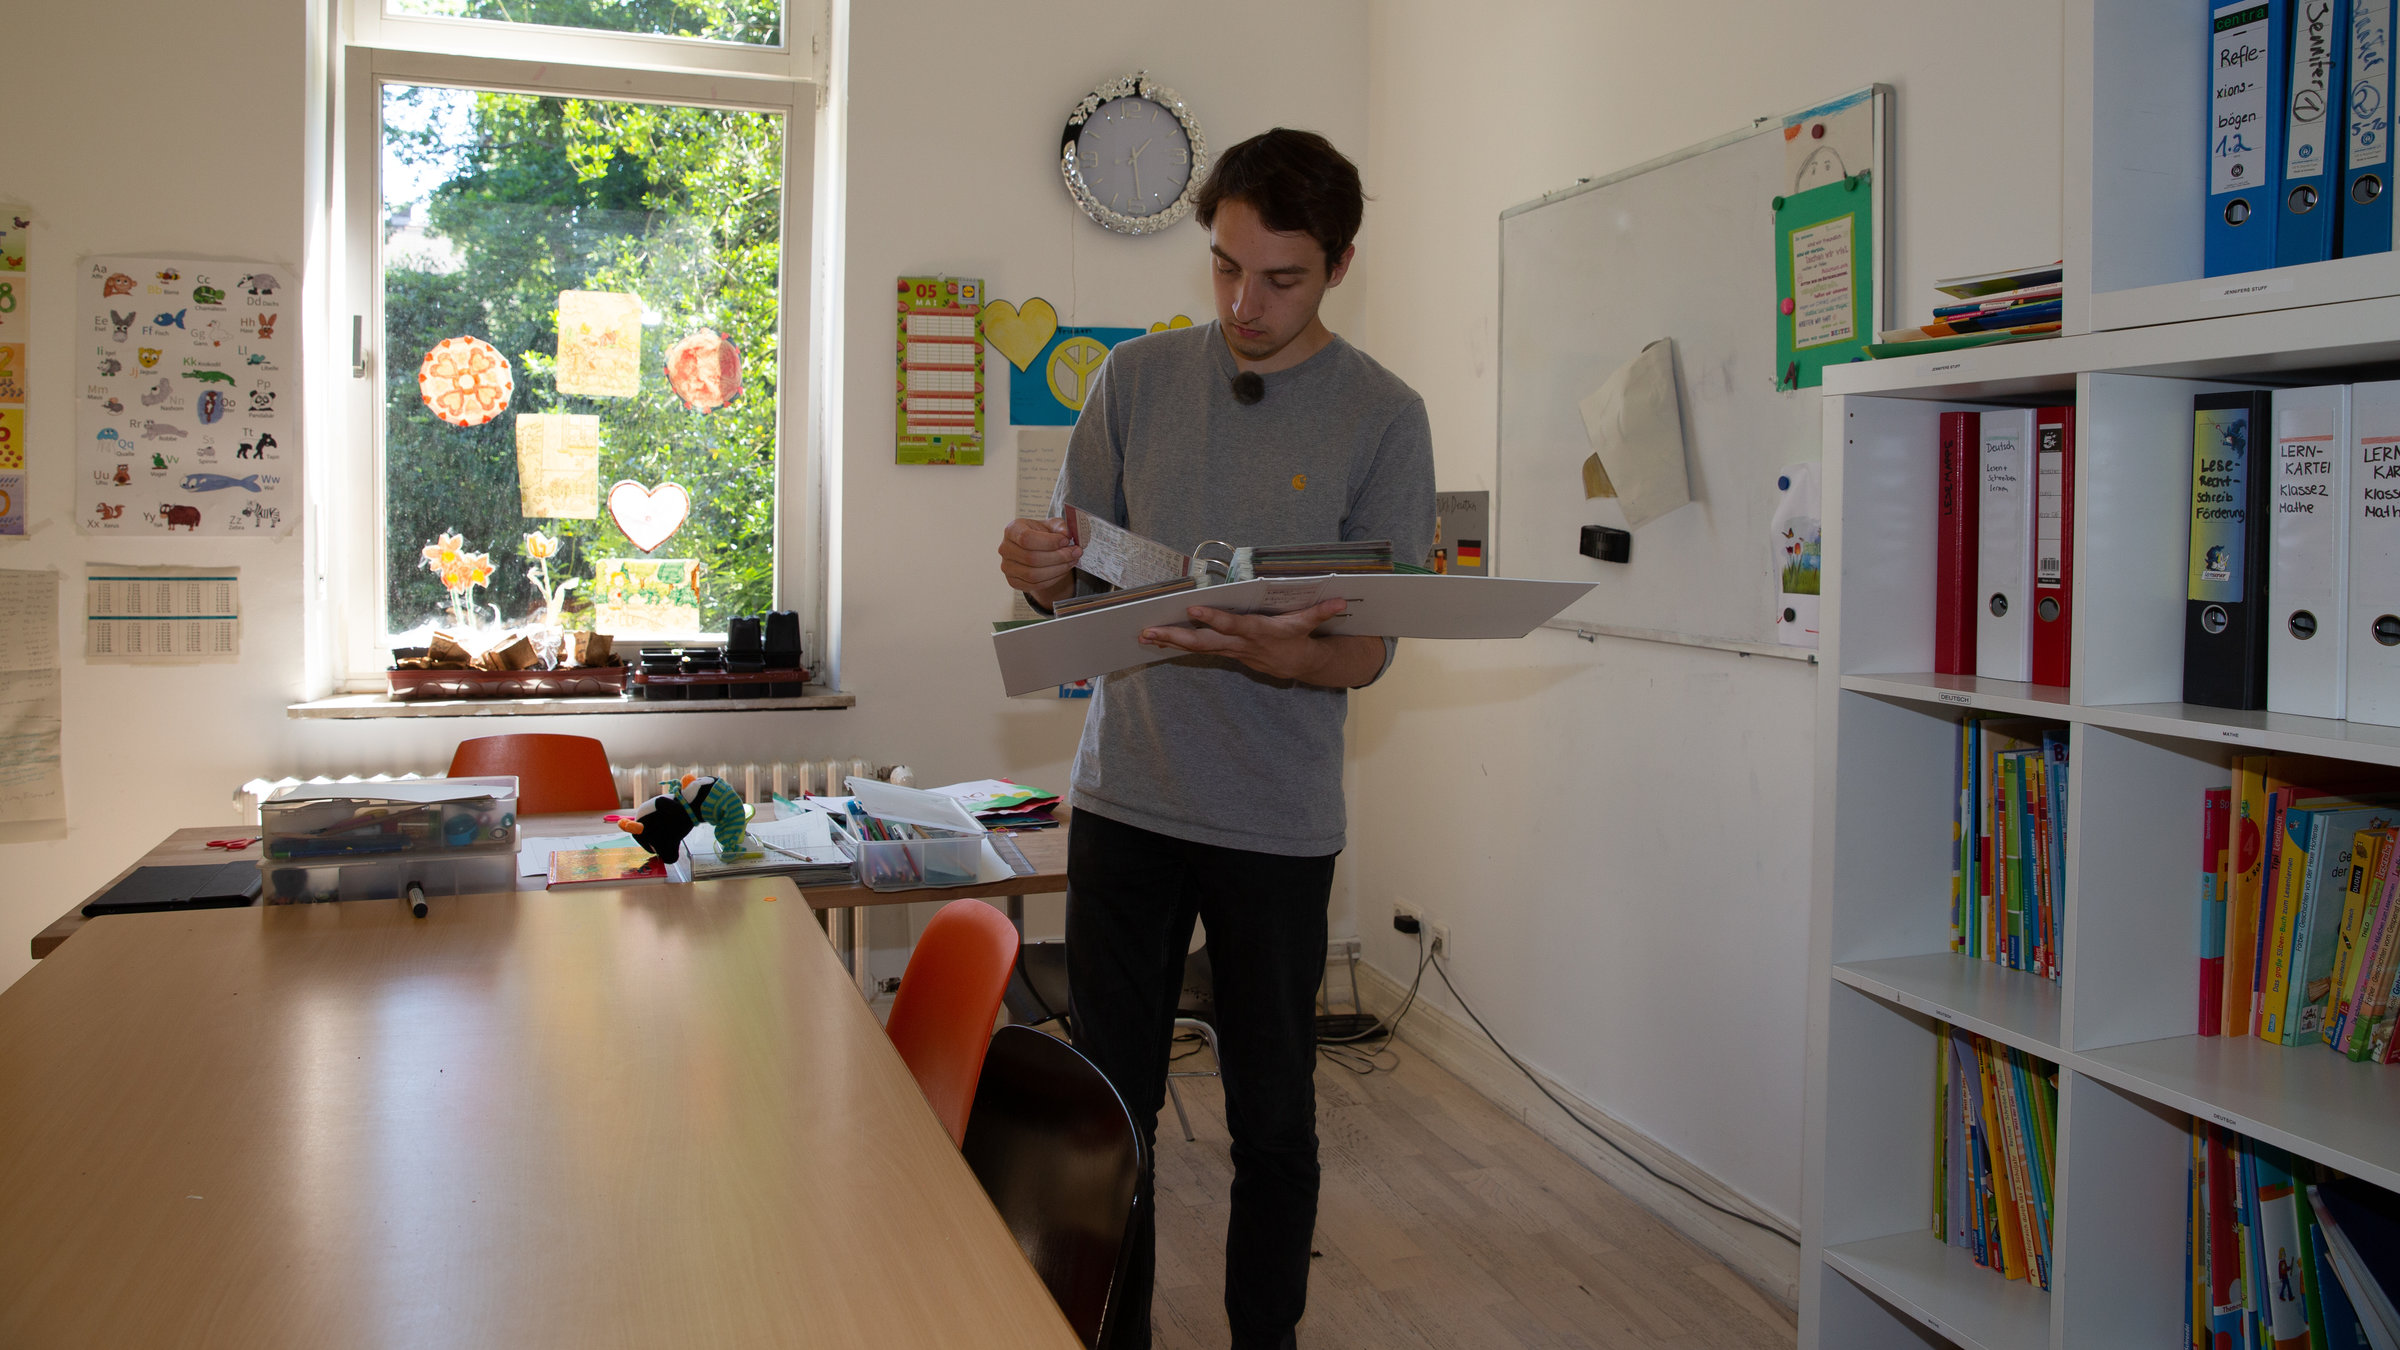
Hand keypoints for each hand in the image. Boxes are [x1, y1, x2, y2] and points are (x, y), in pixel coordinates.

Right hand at [998, 516, 1080, 607]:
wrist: (1036, 549)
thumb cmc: (1042, 534)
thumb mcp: (1052, 525)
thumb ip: (1060, 526)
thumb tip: (1065, 534)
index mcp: (1012, 530)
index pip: (1026, 538)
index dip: (1049, 542)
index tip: (1065, 540)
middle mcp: (1005, 548)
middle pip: (1031, 558)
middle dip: (1058, 557)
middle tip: (1075, 553)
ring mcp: (1007, 567)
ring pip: (1033, 575)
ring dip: (1058, 570)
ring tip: (1071, 561)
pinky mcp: (1013, 581)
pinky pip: (1035, 585)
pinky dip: (1053, 579)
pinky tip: (1062, 570)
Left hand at [1138, 599, 1383, 686]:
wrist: (1295, 665)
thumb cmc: (1297, 638)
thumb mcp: (1308, 624)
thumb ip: (1322, 611)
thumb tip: (1341, 600)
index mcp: (1256, 632)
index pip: (1233, 625)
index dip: (1215, 619)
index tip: (1195, 610)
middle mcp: (1238, 644)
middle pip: (1203, 642)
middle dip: (1176, 637)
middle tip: (1151, 632)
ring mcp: (1228, 650)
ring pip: (1195, 647)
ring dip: (1169, 641)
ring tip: (1144, 635)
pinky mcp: (1223, 652)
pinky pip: (1196, 649)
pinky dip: (1175, 644)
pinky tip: (1155, 640)